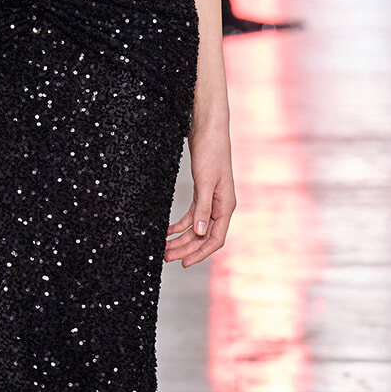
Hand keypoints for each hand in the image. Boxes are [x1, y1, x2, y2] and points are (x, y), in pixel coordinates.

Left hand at [165, 120, 234, 266]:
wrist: (208, 128)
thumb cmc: (211, 151)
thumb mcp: (205, 181)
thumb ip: (203, 208)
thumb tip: (201, 233)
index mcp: (226, 206)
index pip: (215, 239)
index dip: (199, 254)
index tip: (183, 263)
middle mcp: (220, 206)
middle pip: (203, 237)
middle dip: (185, 248)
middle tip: (166, 257)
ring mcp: (212, 201)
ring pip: (197, 228)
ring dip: (181, 239)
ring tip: (164, 248)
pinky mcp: (202, 193)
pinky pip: (193, 216)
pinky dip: (180, 225)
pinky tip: (168, 230)